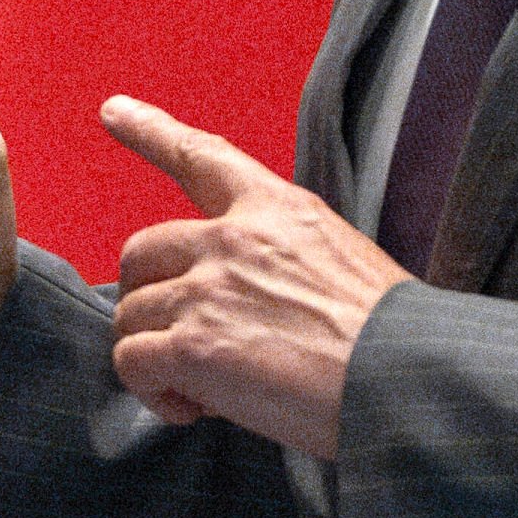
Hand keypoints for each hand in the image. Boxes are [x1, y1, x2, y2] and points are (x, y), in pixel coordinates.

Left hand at [103, 96, 408, 459]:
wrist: (405, 379)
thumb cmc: (390, 336)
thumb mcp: (342, 259)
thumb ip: (278, 260)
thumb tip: (239, 304)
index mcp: (276, 209)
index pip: (202, 156)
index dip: (151, 130)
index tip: (113, 110)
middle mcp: (230, 238)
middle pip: (141, 252)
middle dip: (146, 296)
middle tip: (179, 339)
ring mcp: (206, 290)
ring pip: (129, 312)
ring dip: (152, 351)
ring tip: (196, 387)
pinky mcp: (193, 347)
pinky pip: (132, 361)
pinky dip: (150, 391)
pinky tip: (189, 407)